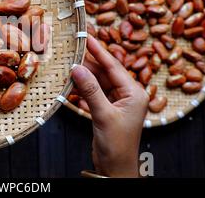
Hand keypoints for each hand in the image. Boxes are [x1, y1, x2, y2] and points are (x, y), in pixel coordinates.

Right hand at [71, 35, 148, 177]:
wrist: (115, 168)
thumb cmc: (117, 145)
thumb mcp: (103, 115)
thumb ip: (90, 90)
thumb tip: (77, 68)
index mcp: (134, 93)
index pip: (114, 66)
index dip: (99, 51)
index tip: (87, 37)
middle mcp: (127, 94)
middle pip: (105, 71)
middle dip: (89, 60)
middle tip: (73, 46)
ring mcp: (117, 101)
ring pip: (98, 81)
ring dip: (84, 74)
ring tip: (69, 61)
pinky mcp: (107, 108)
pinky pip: (94, 92)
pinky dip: (83, 87)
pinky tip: (72, 81)